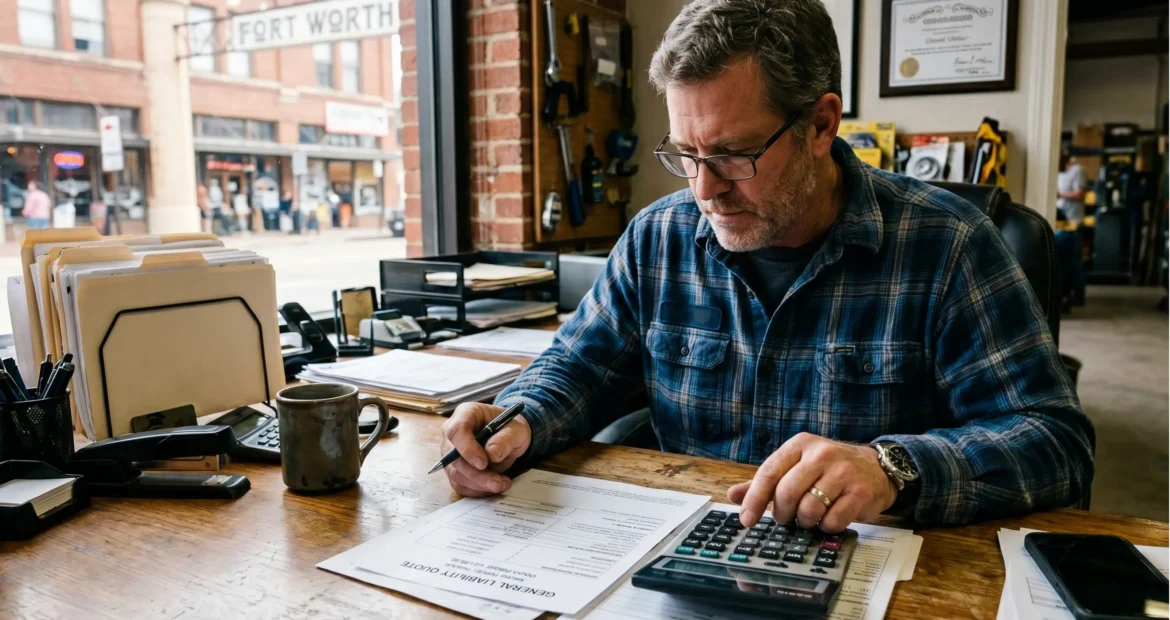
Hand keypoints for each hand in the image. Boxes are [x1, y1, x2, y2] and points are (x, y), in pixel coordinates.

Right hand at [440, 402, 532, 496]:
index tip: (483, 463)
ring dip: (480, 484)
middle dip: (476, 474)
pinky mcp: (454, 470)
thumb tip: (492, 454)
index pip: (457, 431)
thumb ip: (505, 439)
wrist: (509, 437)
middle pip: (454, 458)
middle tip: (498, 482)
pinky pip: (460, 485)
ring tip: (502, 483)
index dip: (467, 448)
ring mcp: (450, 453)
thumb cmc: (510, 428)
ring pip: (456, 475)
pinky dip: (477, 490)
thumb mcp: (516, 429)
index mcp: (466, 414)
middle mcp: (452, 434)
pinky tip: (493, 486)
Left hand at [727, 433, 897, 532]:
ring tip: (810, 517)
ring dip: (805, 521)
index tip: (746, 520)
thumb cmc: (828, 469)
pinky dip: (827, 526)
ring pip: (809, 509)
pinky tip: (830, 518)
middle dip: (782, 514)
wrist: (876, 467)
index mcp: (799, 445)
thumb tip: (732, 495)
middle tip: (787, 519)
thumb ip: (767, 481)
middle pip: (787, 493)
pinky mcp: (860, 491)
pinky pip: (833, 520)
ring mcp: (842, 472)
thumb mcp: (796, 466)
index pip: (769, 473)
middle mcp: (821, 454)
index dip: (754, 499)